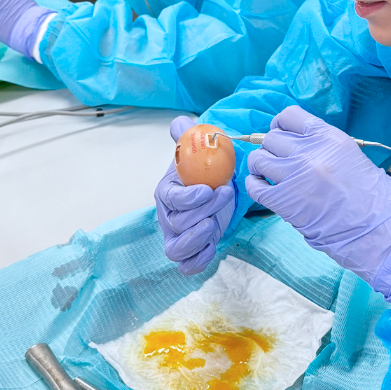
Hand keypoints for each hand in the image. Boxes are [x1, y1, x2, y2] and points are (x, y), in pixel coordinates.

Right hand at [156, 117, 236, 272]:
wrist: (216, 188)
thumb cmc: (205, 171)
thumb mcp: (199, 149)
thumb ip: (188, 135)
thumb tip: (181, 124)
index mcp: (166, 192)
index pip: (170, 199)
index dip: (188, 198)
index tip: (207, 190)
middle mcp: (168, 216)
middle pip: (177, 224)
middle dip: (203, 212)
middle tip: (225, 195)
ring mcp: (178, 235)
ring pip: (176, 249)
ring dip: (198, 239)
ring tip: (215, 223)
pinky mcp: (192, 250)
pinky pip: (187, 265)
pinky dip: (198, 260)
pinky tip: (213, 245)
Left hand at [245, 106, 390, 305]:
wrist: (379, 229)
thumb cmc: (373, 197)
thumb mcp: (351, 156)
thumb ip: (323, 146)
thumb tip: (296, 143)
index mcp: (328, 137)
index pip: (289, 116)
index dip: (281, 125)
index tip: (282, 135)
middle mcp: (308, 152)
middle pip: (271, 137)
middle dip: (272, 148)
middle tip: (279, 161)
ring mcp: (294, 176)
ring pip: (258, 158)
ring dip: (260, 166)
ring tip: (269, 176)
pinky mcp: (283, 202)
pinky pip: (254, 185)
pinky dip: (254, 185)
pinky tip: (263, 189)